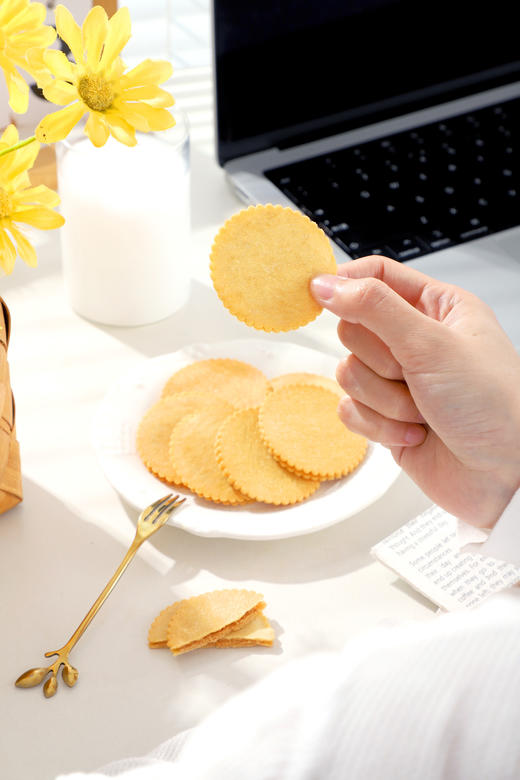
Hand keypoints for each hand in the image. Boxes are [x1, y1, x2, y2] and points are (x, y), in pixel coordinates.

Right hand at [311, 256, 519, 526]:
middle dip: (379, 360)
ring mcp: (400, 382)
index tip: (319, 295)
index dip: (346, 284)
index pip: (377, 276)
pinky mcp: (387, 418)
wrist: (507, 477)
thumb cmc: (493, 405)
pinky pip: (351, 411)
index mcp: (436, 307)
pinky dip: (380, 426)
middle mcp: (416, 341)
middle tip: (413, 373)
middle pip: (354, 329)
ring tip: (423, 411)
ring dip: (385, 399)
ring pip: (349, 374)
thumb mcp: (432, 344)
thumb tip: (326, 285)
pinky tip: (416, 433)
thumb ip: (374, 309)